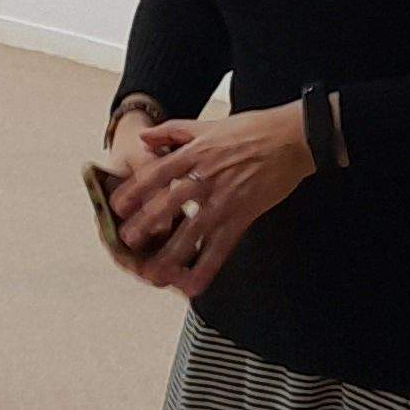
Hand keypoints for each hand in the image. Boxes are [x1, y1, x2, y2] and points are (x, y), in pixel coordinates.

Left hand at [108, 104, 313, 298]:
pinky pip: (222, 246)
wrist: (292, 138)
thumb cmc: (251, 129)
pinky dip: (207, 267)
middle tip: (127, 242)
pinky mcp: (244, 215)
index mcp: (196, 153)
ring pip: (194, 230)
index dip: (136, 190)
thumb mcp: (207, 124)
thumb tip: (144, 137)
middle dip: (147, 224)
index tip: (117, 206)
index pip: (158, 172)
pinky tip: (195, 285)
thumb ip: (173, 131)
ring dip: (172, 253)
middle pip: (171, 202)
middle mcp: (207, 176)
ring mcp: (225, 198)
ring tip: (154, 273)